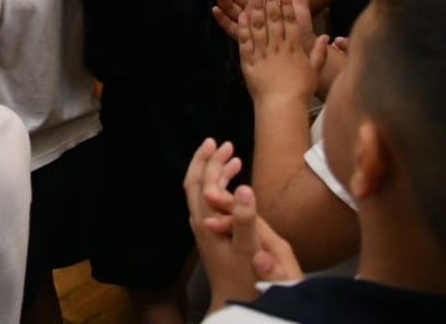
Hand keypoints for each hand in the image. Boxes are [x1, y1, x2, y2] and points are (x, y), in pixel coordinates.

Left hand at [185, 139, 302, 309]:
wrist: (235, 303)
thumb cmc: (244, 278)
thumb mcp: (248, 248)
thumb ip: (244, 218)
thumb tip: (244, 187)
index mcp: (205, 221)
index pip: (199, 183)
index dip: (206, 161)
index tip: (216, 142)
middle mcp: (200, 223)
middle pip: (197, 184)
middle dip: (209, 162)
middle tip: (224, 145)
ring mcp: (205, 230)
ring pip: (206, 194)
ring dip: (217, 175)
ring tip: (234, 159)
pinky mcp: (213, 236)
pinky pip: (213, 205)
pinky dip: (223, 190)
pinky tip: (238, 189)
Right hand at [215, 0, 312, 49]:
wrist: (302, 51)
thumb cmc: (302, 29)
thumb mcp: (301, 7)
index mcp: (266, 1)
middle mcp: (256, 11)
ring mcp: (248, 24)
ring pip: (233, 10)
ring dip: (225, 1)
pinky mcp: (243, 37)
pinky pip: (230, 27)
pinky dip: (222, 19)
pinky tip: (215, 10)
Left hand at [237, 0, 324, 105]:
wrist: (282, 105)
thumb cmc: (300, 90)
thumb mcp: (314, 71)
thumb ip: (320, 53)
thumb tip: (328, 37)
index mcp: (294, 47)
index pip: (290, 21)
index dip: (286, 4)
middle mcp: (278, 46)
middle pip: (274, 19)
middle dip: (270, 0)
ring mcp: (262, 52)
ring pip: (259, 26)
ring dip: (256, 8)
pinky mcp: (249, 61)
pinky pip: (245, 41)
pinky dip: (243, 27)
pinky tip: (241, 15)